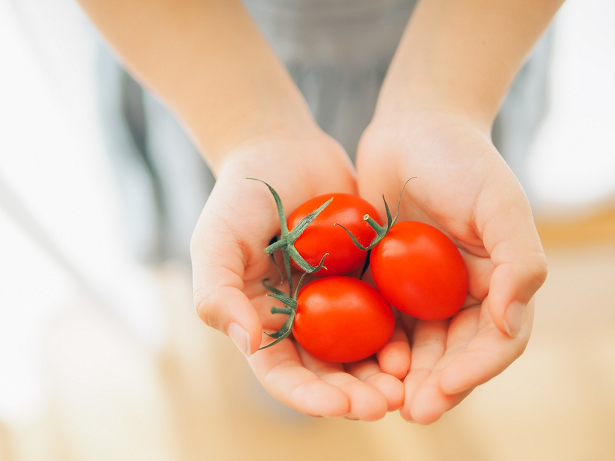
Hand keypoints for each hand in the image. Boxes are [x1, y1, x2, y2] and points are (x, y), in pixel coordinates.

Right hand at [191, 129, 404, 419]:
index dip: (312, 396)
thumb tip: (247, 342)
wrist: (280, 150)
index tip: (344, 406)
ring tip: (407, 381)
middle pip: (327, 373)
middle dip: (355, 394)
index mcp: (262, 322)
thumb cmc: (238, 197)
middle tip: (387, 402)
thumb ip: (218, 291)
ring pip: (360, 352)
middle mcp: (299, 321)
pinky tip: (416, 343)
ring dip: (382, 373)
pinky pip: (384, 313)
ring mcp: (334, 302)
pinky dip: (399, 334)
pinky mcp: (364, 279)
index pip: (284, 374)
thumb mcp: (216, 240)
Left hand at [356, 109, 547, 423]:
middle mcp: (462, 294)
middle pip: (453, 354)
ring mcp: (422, 291)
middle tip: (409, 410)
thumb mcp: (499, 202)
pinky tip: (357, 361)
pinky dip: (373, 345)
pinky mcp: (387, 281)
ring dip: (402, 376)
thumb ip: (519, 260)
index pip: (494, 341)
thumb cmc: (461, 159)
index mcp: (498, 283)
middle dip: (434, 385)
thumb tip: (511, 322)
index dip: (473, 371)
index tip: (442, 390)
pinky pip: (381, 320)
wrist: (412, 127)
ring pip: (416, 347)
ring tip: (380, 397)